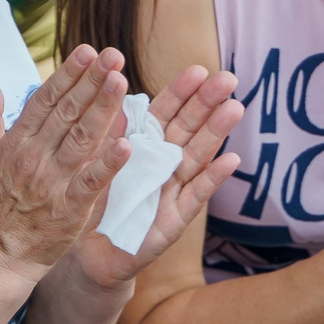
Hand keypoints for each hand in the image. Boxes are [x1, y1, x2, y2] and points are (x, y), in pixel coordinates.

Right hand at [0, 46, 130, 286]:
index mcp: (16, 143)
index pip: (45, 100)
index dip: (67, 74)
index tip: (87, 51)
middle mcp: (34, 158)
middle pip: (66, 113)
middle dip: (91, 81)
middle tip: (113, 55)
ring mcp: (52, 183)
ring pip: (82, 139)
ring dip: (102, 109)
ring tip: (121, 82)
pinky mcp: (69, 210)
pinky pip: (91, 183)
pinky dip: (108, 164)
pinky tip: (127, 143)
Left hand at [69, 63, 243, 289]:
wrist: (88, 253)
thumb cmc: (94, 204)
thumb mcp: (94, 165)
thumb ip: (110, 135)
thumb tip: (111, 94)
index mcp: (143, 145)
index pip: (165, 113)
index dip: (181, 92)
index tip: (198, 70)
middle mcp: (163, 163)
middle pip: (188, 128)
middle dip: (207, 103)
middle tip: (229, 79)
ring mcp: (173, 190)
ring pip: (196, 156)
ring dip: (216, 132)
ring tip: (235, 108)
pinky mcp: (175, 219)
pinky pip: (195, 196)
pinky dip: (212, 179)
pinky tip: (231, 160)